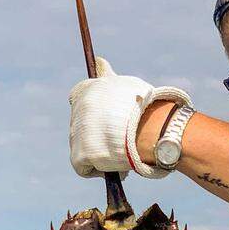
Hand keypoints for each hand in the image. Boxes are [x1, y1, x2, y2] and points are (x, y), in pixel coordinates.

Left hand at [68, 56, 190, 178]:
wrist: (152, 129)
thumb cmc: (144, 106)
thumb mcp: (123, 83)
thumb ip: (107, 76)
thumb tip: (98, 60)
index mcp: (85, 90)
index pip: (78, 97)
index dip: (93, 111)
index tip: (108, 119)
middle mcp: (77, 110)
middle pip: (81, 126)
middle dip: (98, 134)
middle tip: (122, 139)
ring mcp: (76, 134)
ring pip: (83, 147)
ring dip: (101, 152)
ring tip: (123, 152)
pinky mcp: (79, 156)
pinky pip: (84, 167)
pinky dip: (99, 170)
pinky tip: (116, 165)